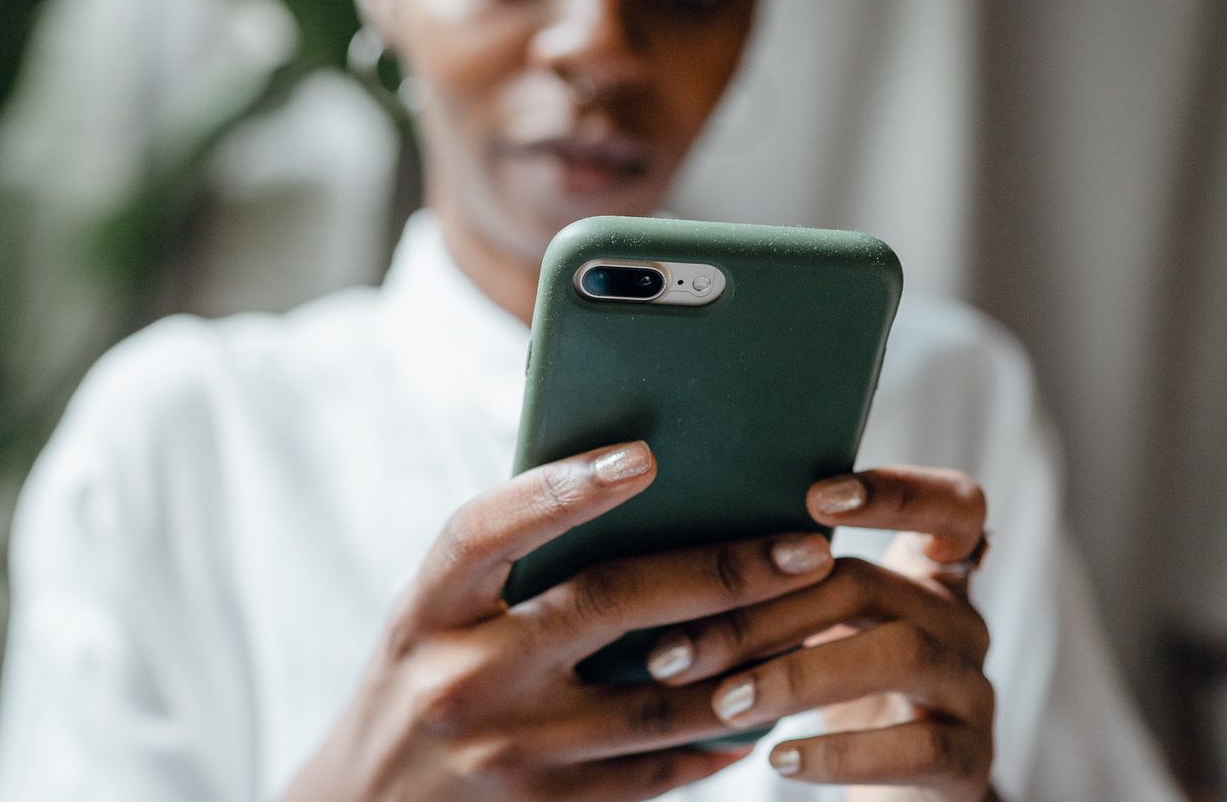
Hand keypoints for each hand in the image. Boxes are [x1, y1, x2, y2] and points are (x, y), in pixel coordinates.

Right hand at [281, 441, 837, 801]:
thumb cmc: (416, 684)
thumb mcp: (432, 617)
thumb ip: (507, 568)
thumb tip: (635, 500)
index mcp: (428, 610)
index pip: (489, 530)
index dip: (564, 488)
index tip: (644, 456)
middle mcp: (462, 679)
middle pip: (608, 606)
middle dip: (720, 571)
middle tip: (803, 547)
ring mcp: (506, 755)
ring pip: (656, 703)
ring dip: (746, 662)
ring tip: (810, 622)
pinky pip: (654, 775)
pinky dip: (716, 741)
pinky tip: (759, 709)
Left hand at [646, 465, 994, 801]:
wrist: (896, 798)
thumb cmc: (837, 694)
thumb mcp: (821, 630)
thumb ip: (784, 585)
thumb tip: (670, 555)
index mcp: (928, 575)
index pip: (951, 505)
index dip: (897, 491)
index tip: (815, 496)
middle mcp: (961, 621)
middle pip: (870, 584)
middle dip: (765, 612)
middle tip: (678, 650)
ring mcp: (974, 690)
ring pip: (900, 654)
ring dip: (796, 675)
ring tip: (724, 703)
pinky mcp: (972, 763)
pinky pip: (917, 748)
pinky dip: (839, 752)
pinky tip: (779, 759)